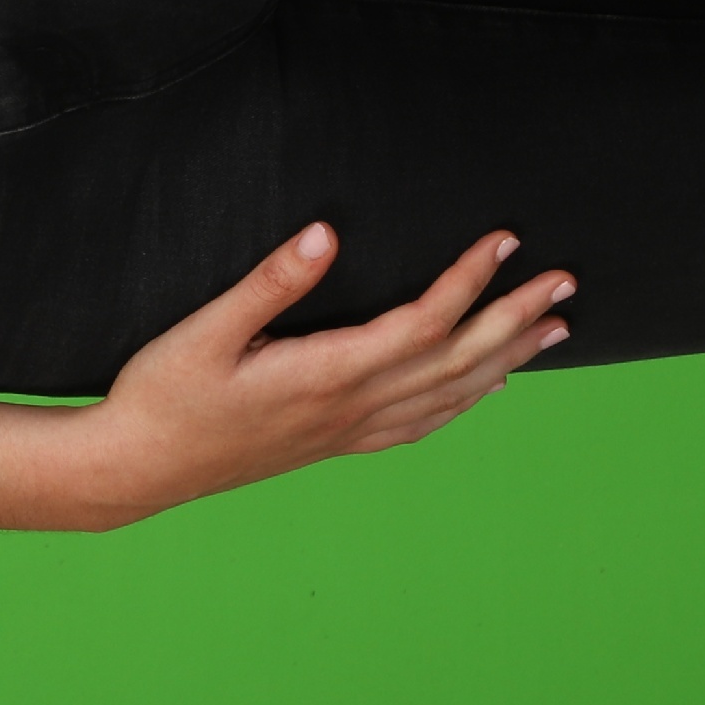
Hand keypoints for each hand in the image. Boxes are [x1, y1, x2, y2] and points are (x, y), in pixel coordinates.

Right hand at [0, 224, 571, 530]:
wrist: (138, 469)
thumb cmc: (162, 396)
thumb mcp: (204, 331)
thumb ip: (270, 282)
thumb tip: (326, 234)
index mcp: (325, 374)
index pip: (422, 323)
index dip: (469, 280)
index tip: (506, 240)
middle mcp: (350, 408)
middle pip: (457, 360)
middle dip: (515, 317)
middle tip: (565, 282)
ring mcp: (347, 432)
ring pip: (451, 396)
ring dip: (507, 360)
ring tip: (553, 329)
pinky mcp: (334, 443)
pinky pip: (422, 423)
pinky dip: (466, 401)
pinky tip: (486, 388)